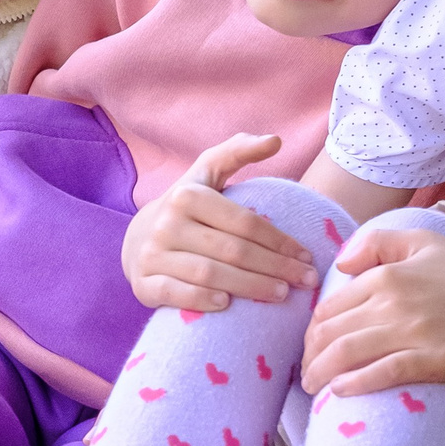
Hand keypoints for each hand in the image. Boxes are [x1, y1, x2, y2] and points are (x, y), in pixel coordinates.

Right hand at [121, 133, 315, 311]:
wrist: (137, 240)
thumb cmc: (187, 208)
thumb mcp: (206, 173)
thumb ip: (238, 151)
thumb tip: (275, 140)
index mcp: (187, 195)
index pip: (245, 222)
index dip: (281, 241)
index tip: (307, 257)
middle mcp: (167, 223)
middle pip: (232, 250)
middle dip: (275, 267)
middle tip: (305, 280)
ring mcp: (153, 255)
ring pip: (209, 274)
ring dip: (250, 287)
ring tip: (282, 294)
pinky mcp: (143, 283)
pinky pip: (176, 294)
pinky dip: (202, 299)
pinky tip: (227, 305)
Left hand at [300, 227, 444, 395]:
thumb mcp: (421, 240)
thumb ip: (376, 243)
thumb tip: (340, 265)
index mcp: (385, 275)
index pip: (330, 307)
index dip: (312, 331)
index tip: (310, 345)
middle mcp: (392, 303)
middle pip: (330, 333)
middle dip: (309, 356)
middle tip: (305, 372)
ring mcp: (411, 333)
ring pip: (347, 355)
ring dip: (320, 374)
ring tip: (312, 386)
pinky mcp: (431, 360)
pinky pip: (381, 374)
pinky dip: (353, 384)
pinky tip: (339, 391)